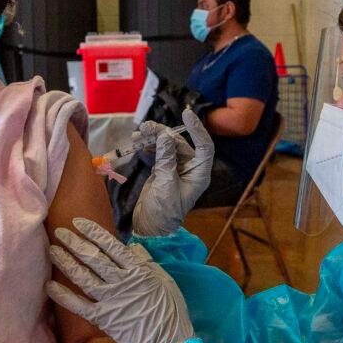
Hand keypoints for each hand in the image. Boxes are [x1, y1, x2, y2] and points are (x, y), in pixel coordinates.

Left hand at [46, 218, 192, 342]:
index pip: (111, 246)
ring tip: (53, 251)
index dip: (93, 232)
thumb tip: (131, 248)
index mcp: (138, 270)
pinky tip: (50, 286)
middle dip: (74, 243)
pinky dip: (63, 296)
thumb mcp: (165, 279)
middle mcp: (121, 282)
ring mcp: (110, 300)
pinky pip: (79, 306)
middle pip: (93, 258)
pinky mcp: (103, 319)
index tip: (78, 223)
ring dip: (66, 263)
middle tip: (60, 233)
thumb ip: (147, 262)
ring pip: (83, 277)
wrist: (170, 342)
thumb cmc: (171, 310)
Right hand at [132, 108, 213, 236]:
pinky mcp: (163, 169)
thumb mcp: (165, 185)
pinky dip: (148, 145)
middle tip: (145, 127)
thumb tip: (165, 136)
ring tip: (138, 133)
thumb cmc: (163, 212)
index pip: (204, 146)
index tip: (186, 114)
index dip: (197, 129)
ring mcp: (176, 168)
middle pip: (180, 142)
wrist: (150, 228)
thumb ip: (166, 160)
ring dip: (153, 137)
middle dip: (163, 133)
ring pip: (167, 145)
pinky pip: (158, 151)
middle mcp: (190, 169)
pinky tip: (138, 142)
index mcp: (199, 174)